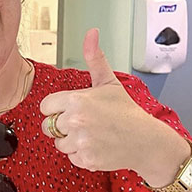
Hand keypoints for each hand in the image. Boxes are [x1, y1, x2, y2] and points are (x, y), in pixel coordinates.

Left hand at [40, 28, 160, 172]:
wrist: (145, 140)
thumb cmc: (126, 111)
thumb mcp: (109, 82)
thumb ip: (95, 58)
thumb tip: (92, 32)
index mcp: (76, 100)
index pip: (45, 107)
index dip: (56, 109)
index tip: (70, 110)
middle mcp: (75, 120)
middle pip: (48, 126)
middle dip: (63, 126)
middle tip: (85, 123)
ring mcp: (80, 141)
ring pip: (59, 144)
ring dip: (72, 142)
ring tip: (92, 134)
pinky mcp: (86, 159)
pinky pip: (71, 157)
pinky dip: (82, 155)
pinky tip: (97, 146)